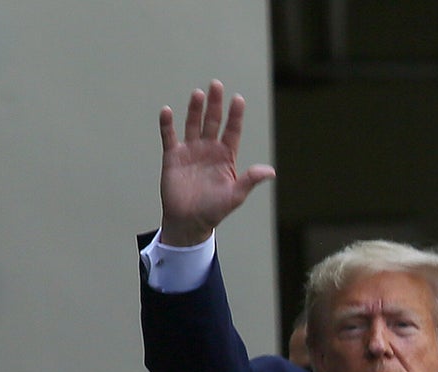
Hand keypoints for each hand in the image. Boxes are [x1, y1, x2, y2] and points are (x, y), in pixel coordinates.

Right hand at [158, 80, 274, 246]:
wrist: (189, 221)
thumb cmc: (214, 210)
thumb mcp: (235, 195)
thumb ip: (250, 180)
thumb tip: (270, 172)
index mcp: (226, 156)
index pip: (232, 130)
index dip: (235, 115)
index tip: (238, 99)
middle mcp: (209, 149)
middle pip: (213, 121)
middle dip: (215, 104)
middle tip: (217, 85)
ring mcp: (191, 151)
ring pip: (193, 124)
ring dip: (195, 109)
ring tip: (198, 94)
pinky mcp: (173, 156)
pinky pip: (169, 136)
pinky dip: (167, 124)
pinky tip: (167, 111)